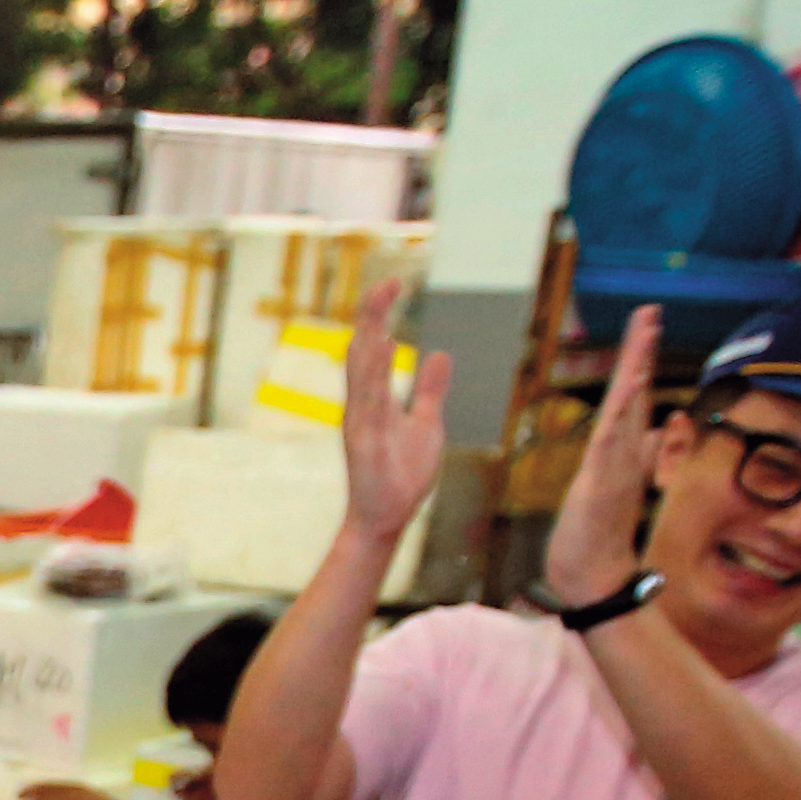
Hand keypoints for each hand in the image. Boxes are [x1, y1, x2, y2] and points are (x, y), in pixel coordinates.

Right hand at [336, 273, 450, 551]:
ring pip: (362, 368)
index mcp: (374, 398)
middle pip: (362, 349)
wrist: (386, 517)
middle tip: (387, 282)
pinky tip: (384, 345)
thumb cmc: (402, 475)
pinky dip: (375, 370)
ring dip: (371, 333)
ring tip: (381, 301)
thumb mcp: (426, 424)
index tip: (395, 284)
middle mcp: (362, 403)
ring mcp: (361, 420)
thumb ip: (430, 390)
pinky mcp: (364, 438)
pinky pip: (369, 398)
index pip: (373, 346)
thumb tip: (439, 354)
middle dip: (372, 314)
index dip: (380, 314)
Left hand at [544, 304, 669, 611]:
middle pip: (632, 394)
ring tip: (642, 340)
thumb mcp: (611, 485)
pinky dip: (620, 419)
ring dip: (634, 376)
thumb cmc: (597, 535)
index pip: (629, 396)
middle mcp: (622, 454)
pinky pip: (611, 447)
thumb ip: (637, 454)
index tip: (644, 321)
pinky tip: (626, 394)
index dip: (637, 359)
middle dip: (639, 353)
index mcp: (619, 451)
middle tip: (648, 313)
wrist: (592, 579)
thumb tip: (664, 428)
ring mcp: (614, 469)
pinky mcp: (602, 487)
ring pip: (626, 414)